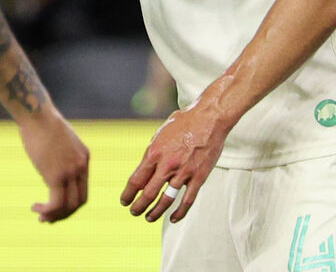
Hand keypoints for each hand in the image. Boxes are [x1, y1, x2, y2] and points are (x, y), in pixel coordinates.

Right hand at [18, 109, 89, 221]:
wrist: (38, 116)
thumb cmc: (43, 125)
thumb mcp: (58, 140)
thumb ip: (60, 154)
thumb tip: (49, 160)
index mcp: (84, 158)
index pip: (83, 189)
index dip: (70, 204)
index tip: (55, 208)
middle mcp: (81, 167)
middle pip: (79, 202)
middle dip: (64, 214)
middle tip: (47, 218)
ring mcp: (70, 172)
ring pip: (69, 206)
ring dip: (54, 216)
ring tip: (40, 217)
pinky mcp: (56, 176)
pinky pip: (56, 203)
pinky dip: (46, 211)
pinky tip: (35, 207)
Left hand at [122, 101, 230, 222]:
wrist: (210, 117)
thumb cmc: (185, 121)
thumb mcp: (161, 133)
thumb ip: (152, 152)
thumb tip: (145, 168)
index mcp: (154, 153)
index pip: (135, 181)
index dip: (128, 194)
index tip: (125, 201)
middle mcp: (167, 165)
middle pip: (148, 194)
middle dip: (138, 207)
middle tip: (134, 212)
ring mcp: (183, 172)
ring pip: (166, 200)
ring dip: (155, 213)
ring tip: (149, 218)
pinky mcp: (199, 177)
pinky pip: (187, 200)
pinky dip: (179, 212)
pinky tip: (173, 218)